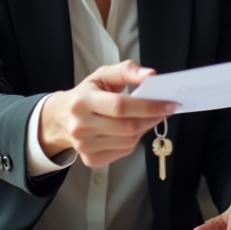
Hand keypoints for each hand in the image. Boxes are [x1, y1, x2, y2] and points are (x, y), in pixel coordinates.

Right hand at [39, 60, 174, 167]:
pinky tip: (132, 129)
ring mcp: (84, 146)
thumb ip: (127, 70)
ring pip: (129, 141)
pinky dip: (134, 140)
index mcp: (82, 101)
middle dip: (152, 118)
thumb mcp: (102, 75)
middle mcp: (80, 126)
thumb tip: (150, 75)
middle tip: (164, 110)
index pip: (120, 106)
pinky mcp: (90, 159)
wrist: (62, 118)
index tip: (168, 103)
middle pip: (127, 127)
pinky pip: (124, 151)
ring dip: (145, 129)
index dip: (148, 106)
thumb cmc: (87, 94)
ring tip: (148, 117)